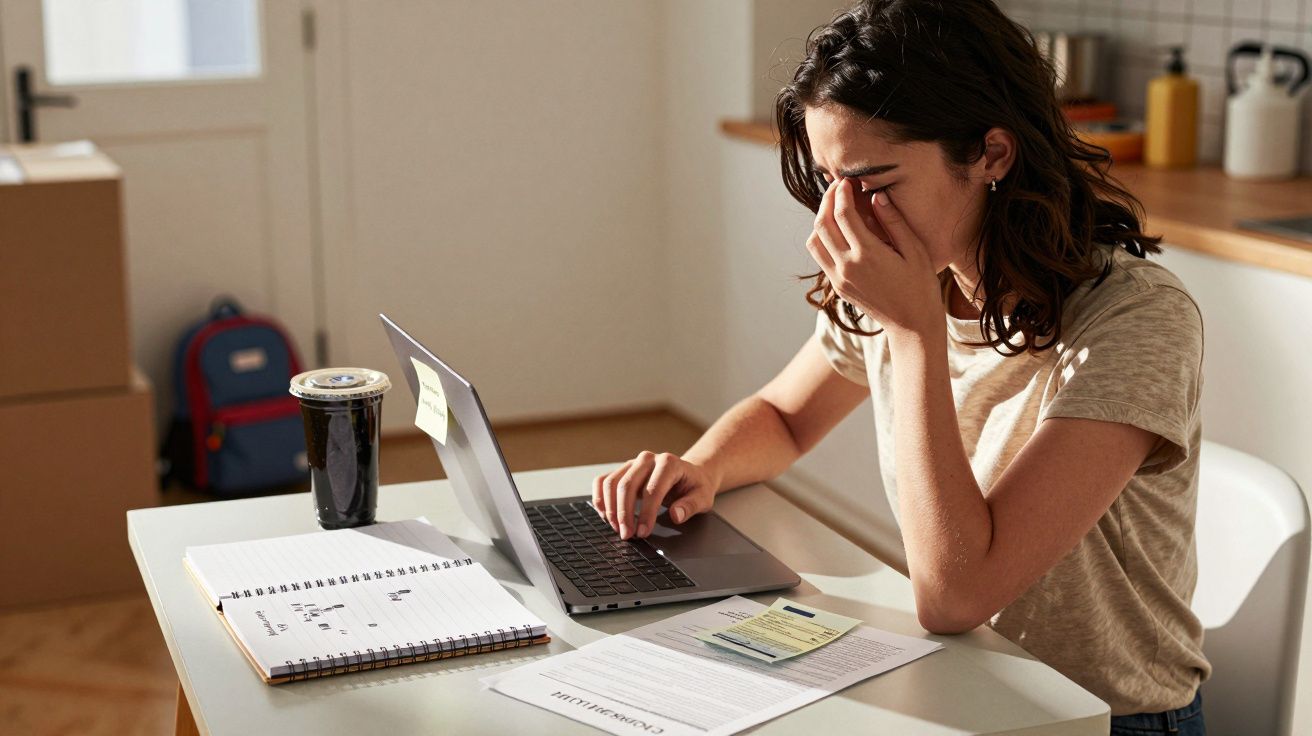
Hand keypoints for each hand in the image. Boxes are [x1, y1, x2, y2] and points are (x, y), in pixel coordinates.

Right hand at [592, 451, 718, 538]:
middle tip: (627, 535)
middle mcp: (648, 459)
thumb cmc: (694, 487)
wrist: (689, 475)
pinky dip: (600, 499)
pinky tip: (605, 515)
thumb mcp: (702, 498)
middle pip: (627, 485)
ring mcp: (633, 463)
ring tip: (618, 528)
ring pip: (611, 483)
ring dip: (610, 509)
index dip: (646, 513)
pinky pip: (603, 481)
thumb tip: (676, 515)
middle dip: (624, 514)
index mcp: (669, 463)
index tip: (643, 532)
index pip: (652, 489)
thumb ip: (690, 506)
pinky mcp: (623, 470)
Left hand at [807, 178, 942, 337]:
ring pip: (814, 241)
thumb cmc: (920, 286)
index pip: (842, 213)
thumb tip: (876, 196)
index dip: (842, 192)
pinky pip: (819, 256)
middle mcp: (847, 266)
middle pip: (822, 223)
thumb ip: (894, 222)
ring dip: (820, 219)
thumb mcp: (915, 251)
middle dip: (827, 200)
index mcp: (867, 254)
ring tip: (835, 206)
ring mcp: (839, 278)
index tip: (847, 180)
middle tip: (838, 187)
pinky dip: (822, 238)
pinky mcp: (837, 286)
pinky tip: (837, 230)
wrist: (911, 325)